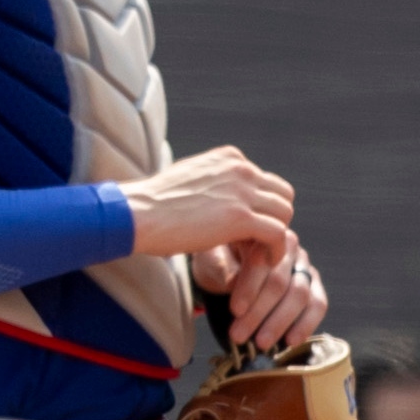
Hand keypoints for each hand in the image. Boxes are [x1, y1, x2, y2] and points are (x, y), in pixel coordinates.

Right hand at [122, 145, 293, 264]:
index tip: (244, 226)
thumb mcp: (187, 177)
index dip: (259, 205)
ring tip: (258, 252)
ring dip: (275, 234)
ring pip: (285, 212)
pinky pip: (277, 233)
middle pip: (282, 194)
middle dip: (273, 217)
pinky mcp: (241, 218)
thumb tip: (216, 195)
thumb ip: (211, 180)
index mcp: (229, 157)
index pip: (264, 180)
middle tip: (256, 239)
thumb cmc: (151, 203)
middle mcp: (240, 169)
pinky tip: (265, 261)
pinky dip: (276, 250)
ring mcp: (242, 192)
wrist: (134, 214)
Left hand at [201, 238, 327, 353]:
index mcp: (265, 235)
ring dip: (280, 323)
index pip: (261, 263)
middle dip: (259, 313)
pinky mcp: (313, 285)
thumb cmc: (217, 259)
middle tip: (239, 335)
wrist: (225, 263)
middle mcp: (290, 249)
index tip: (235, 310)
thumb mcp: (210, 258)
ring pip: (301, 296)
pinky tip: (291, 341)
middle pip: (280, 283)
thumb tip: (233, 283)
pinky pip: (318, 304)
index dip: (249, 288)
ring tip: (261, 343)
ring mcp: (304, 267)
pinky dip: (306, 324)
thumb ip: (221, 267)